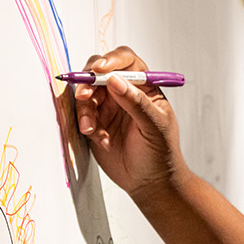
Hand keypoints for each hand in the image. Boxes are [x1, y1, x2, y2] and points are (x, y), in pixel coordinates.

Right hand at [73, 46, 187, 200]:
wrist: (150, 183)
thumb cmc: (161, 153)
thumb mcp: (154, 126)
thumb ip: (136, 102)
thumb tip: (115, 80)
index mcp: (143, 86)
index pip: (126, 60)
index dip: (111, 60)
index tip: (100, 69)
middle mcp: (123, 92)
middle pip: (98, 73)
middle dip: (88, 82)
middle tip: (84, 97)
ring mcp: (108, 107)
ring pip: (86, 95)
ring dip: (85, 110)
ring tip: (92, 130)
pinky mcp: (96, 124)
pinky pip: (83, 116)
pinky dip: (87, 126)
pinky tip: (102, 141)